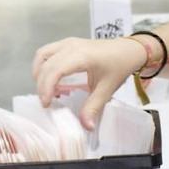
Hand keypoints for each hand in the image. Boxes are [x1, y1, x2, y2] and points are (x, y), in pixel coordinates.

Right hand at [32, 36, 146, 128]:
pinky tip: (51, 79)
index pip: (54, 70)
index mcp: (81, 56)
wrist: (129, 50)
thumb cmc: (119, 66)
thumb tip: (86, 126)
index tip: (46, 104)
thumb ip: (93, 107)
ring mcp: (68, 42)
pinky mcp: (67, 43)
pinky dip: (44, 66)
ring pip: (42, 56)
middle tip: (46, 102)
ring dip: (39, 73)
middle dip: (41, 85)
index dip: (46, 87)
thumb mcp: (107, 89)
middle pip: (45, 64)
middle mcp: (71, 46)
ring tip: (46, 90)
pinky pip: (47, 52)